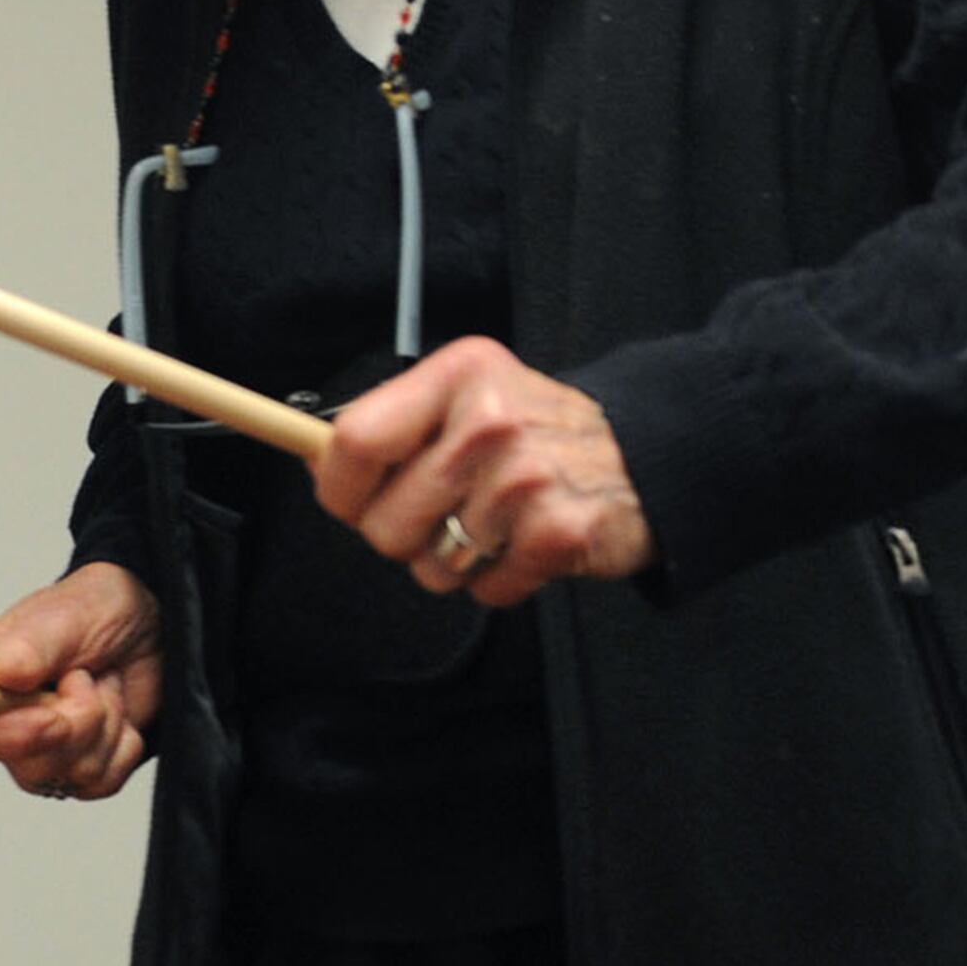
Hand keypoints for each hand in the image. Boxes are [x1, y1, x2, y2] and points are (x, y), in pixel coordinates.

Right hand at [0, 561, 162, 800]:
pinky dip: (123, 745)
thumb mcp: (67, 614)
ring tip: (102, 685)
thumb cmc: (95, 611)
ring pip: (68, 776)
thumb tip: (2, 674)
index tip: (52, 716)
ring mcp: (35, 750)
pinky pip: (101, 782)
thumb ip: (32, 645)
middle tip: (86, 677)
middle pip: (25, 765)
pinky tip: (117, 711)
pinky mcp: (74, 768)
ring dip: (105, 725)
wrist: (147, 625)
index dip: (8, 734)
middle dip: (76, 723)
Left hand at [315, 334, 654, 605]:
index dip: (338, 487)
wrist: (650, 454)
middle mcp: (492, 420)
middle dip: (405, 537)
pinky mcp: (558, 532)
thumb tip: (316, 460)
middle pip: (384, 521)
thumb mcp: (472, 396)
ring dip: (456, 562)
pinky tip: (527, 546)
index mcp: (461, 375)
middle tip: (449, 514)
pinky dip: (501, 582)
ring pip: (432, 564)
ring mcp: (526, 478)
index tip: (350, 500)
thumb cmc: (545, 431)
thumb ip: (400, 426)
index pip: (355, 440)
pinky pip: (485, 590)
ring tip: (496, 527)